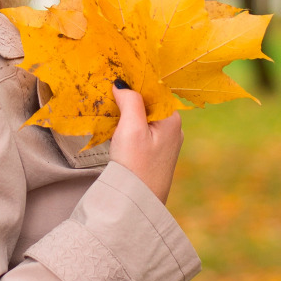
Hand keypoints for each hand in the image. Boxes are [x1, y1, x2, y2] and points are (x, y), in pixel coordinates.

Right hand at [109, 81, 182, 203]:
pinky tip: (115, 130)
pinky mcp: (155, 155)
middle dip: (129, 98)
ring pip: (144, 118)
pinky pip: (142, 132)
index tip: (115, 76)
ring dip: (127, 113)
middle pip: (149, 103)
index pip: (154, 90)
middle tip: (107, 93)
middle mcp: (173, 129)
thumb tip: (122, 83)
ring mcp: (165, 143)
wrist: (137, 204)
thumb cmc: (135, 166)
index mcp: (172, 119)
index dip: (135, 82)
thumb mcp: (131, 128)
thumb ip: (130, 101)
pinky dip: (128, 127)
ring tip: (108, 109)